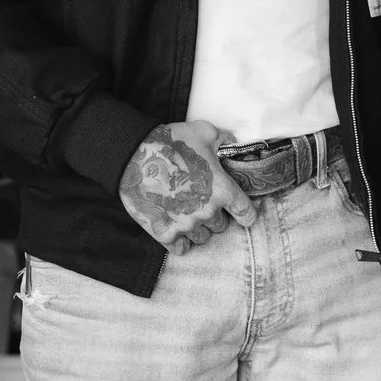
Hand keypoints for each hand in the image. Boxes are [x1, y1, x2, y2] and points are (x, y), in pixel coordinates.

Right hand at [118, 122, 254, 255]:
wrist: (133, 154)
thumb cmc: (170, 142)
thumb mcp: (205, 131)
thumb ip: (225, 141)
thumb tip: (233, 145)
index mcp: (221, 189)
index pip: (247, 213)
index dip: (246, 213)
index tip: (241, 211)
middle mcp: (207, 211)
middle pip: (221, 225)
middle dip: (215, 214)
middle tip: (202, 199)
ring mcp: (185, 224)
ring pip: (202, 237)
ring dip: (197, 226)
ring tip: (186, 210)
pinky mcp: (164, 233)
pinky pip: (181, 248)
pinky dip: (179, 240)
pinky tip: (174, 224)